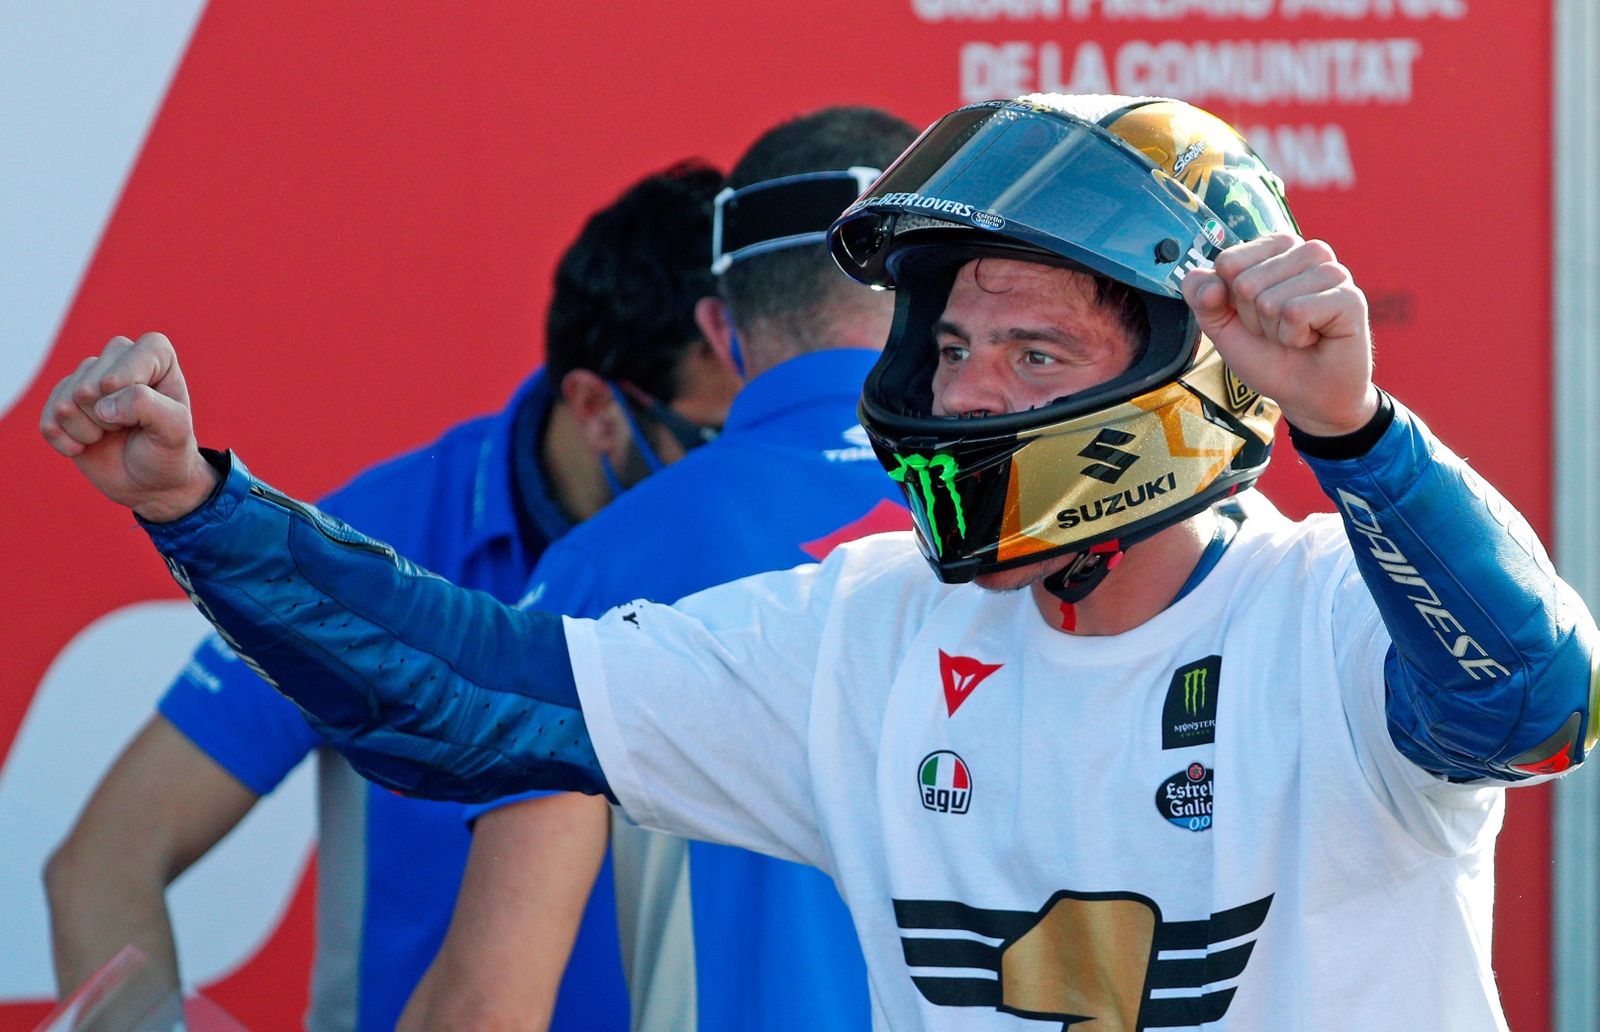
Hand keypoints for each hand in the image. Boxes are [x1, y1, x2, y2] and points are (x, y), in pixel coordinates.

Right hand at [40, 332, 217, 521]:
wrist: (150, 481)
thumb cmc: (168, 450)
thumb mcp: (176, 430)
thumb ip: (147, 406)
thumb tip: (101, 405)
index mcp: (155, 355)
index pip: (136, 353)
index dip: (133, 385)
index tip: (146, 411)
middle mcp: (118, 359)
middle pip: (91, 382)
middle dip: (110, 416)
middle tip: (132, 427)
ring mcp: (87, 379)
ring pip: (67, 401)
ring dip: (89, 431)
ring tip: (112, 435)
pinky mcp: (63, 401)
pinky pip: (48, 420)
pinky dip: (66, 442)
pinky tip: (86, 446)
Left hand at [1181, 234, 1378, 436]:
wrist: (1306, 394)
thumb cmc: (1269, 353)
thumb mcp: (1222, 326)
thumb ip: (1201, 298)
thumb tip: (1204, 282)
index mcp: (1277, 248)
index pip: (1227, 262)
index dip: (1230, 300)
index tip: (1255, 315)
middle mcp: (1307, 251)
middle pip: (1245, 283)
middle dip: (1254, 319)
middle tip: (1279, 328)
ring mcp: (1332, 271)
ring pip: (1269, 300)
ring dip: (1275, 330)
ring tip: (1297, 333)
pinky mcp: (1349, 297)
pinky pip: (1295, 313)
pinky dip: (1294, 337)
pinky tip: (1314, 338)